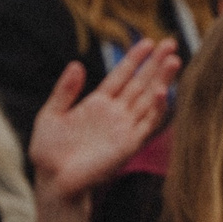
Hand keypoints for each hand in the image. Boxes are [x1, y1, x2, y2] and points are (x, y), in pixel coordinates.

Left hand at [28, 40, 175, 205]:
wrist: (53, 180)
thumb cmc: (49, 151)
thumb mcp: (51, 115)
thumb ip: (64, 91)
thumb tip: (76, 64)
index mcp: (97, 103)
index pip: (121, 76)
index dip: (134, 59)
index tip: (147, 41)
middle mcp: (115, 113)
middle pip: (140, 83)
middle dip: (156, 64)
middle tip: (170, 42)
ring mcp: (124, 127)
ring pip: (149, 99)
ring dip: (162, 81)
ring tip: (174, 59)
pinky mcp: (129, 144)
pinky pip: (148, 124)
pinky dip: (157, 108)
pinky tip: (161, 92)